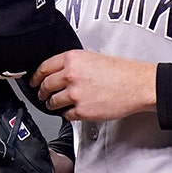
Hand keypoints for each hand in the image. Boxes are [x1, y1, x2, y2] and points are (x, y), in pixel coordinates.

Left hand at [31, 50, 156, 121]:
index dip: (36, 76)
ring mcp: (75, 94)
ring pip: (53, 102)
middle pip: (45, 85)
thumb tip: (61, 71)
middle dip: (41, 92)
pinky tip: (73, 110)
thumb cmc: (122, 71)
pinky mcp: (82, 110)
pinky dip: (68, 114)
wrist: (137, 85)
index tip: (34, 81)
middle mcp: (71, 75)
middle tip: (43, 94)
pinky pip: (66, 115)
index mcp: (72, 59)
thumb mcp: (93, 57)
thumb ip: (74, 63)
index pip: (44, 67)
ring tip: (57, 104)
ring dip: (52, 104)